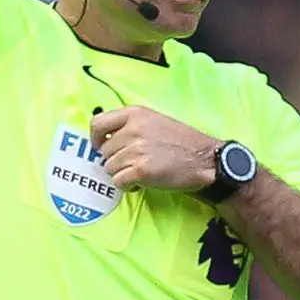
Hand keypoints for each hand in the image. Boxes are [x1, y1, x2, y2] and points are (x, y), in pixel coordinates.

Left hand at [87, 104, 224, 193]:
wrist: (204, 159)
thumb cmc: (182, 141)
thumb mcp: (155, 120)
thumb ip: (130, 125)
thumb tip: (105, 138)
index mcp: (135, 114)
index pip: (97, 123)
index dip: (95, 139)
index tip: (100, 147)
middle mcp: (132, 130)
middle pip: (104, 152)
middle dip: (116, 160)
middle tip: (135, 163)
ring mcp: (136, 151)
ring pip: (110, 168)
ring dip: (123, 174)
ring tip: (142, 171)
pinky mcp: (141, 171)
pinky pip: (118, 182)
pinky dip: (128, 186)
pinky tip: (142, 182)